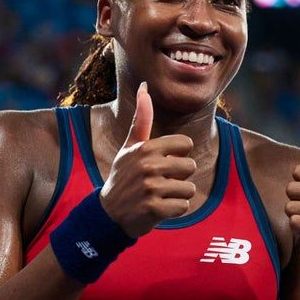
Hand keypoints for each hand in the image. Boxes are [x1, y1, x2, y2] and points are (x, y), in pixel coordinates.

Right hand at [99, 82, 196, 237]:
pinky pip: (183, 206)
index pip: (186, 145)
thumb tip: (144, 85)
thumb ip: (141, 118)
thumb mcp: (130, 146)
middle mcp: (147, 165)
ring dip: (178, 195)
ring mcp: (150, 187)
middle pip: (190, 167)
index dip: (178, 156)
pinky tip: (159, 209)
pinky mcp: (154, 208)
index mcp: (146, 147)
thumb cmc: (124, 176)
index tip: (163, 163)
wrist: (109, 213)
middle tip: (159, 183)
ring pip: (189, 189)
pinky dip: (174, 210)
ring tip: (159, 196)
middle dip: (179, 178)